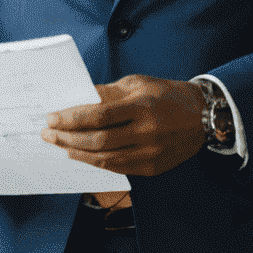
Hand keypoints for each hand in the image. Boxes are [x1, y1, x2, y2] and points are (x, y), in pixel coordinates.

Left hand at [41, 76, 205, 177]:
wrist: (203, 116)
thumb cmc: (167, 95)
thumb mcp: (138, 83)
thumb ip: (107, 93)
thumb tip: (77, 101)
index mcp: (142, 106)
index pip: (98, 115)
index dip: (71, 118)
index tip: (52, 118)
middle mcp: (147, 132)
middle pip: (98, 140)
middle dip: (68, 138)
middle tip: (49, 134)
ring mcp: (151, 153)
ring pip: (105, 159)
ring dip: (78, 153)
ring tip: (61, 146)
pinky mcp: (153, 168)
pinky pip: (118, 169)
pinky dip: (97, 162)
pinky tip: (83, 155)